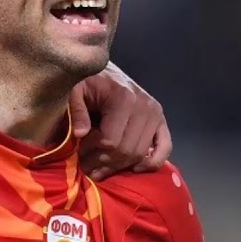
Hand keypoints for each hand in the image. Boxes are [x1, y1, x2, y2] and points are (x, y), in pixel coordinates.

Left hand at [69, 62, 171, 180]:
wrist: (105, 72)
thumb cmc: (88, 82)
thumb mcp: (75, 91)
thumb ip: (76, 111)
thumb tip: (80, 134)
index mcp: (123, 98)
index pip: (111, 140)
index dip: (93, 152)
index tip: (79, 153)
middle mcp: (144, 106)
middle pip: (126, 150)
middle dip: (104, 163)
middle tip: (88, 167)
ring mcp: (155, 113)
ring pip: (139, 153)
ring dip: (120, 166)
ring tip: (101, 170)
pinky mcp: (160, 119)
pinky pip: (164, 147)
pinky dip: (153, 162)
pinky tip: (136, 168)